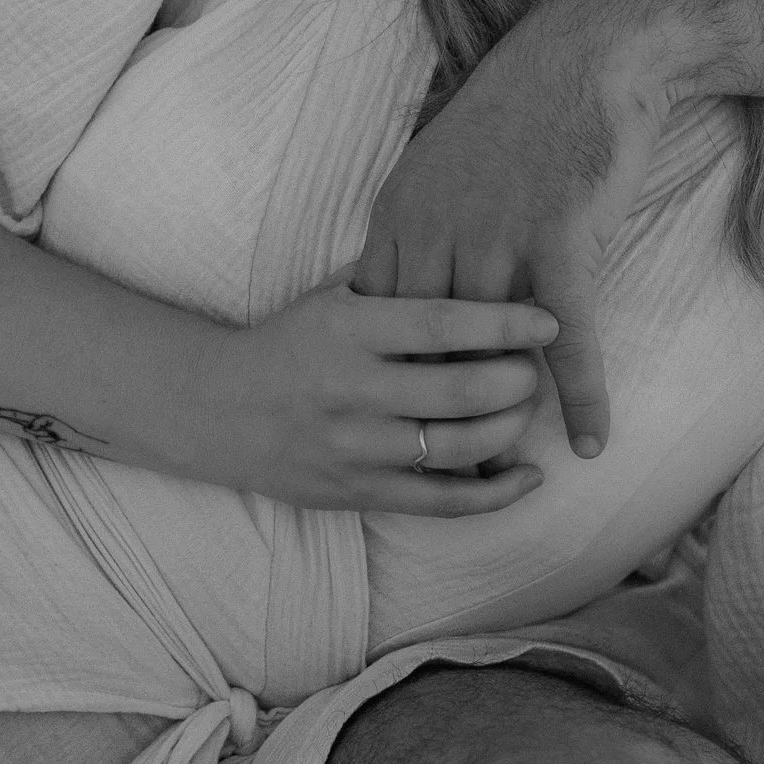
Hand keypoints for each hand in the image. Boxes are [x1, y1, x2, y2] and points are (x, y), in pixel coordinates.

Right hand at [194, 281, 557, 515]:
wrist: (216, 410)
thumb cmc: (292, 342)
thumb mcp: (333, 298)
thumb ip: (396, 281)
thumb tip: (480, 259)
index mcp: (349, 332)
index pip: (441, 324)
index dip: (504, 324)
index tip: (547, 321)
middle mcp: (352, 392)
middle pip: (461, 392)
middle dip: (517, 380)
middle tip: (536, 367)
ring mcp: (355, 449)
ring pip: (459, 449)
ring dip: (511, 429)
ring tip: (526, 407)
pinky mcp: (358, 493)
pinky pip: (442, 503)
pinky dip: (496, 493)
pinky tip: (528, 476)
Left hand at [350, 0, 656, 456]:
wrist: (587, 55)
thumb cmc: (518, 112)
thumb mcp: (438, 163)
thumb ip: (414, 227)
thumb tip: (396, 286)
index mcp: (400, 212)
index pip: (379, 316)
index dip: (387, 370)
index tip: (393, 414)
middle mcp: (437, 228)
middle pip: (426, 345)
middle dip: (433, 407)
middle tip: (445, 465)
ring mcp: (497, 236)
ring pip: (491, 348)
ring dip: (504, 412)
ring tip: (508, 468)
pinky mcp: (559, 240)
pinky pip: (567, 337)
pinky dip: (582, 394)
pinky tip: (591, 441)